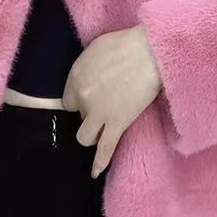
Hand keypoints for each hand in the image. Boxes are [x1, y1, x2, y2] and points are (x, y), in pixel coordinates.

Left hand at [61, 22, 161, 178]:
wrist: (149, 52)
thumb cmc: (125, 44)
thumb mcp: (94, 49)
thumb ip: (85, 68)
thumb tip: (85, 77)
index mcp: (75, 77)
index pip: (67, 100)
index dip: (80, 99)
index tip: (91, 96)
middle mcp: (82, 97)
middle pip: (77, 117)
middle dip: (88, 113)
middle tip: (104, 104)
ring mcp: (99, 113)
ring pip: (85, 136)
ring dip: (93, 132)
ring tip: (103, 128)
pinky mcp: (118, 124)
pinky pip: (105, 149)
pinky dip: (100, 163)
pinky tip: (95, 172)